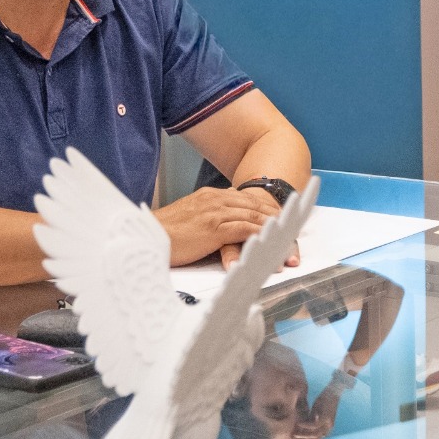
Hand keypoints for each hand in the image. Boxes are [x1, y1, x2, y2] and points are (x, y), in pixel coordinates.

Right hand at [155, 186, 293, 266]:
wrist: (143, 236)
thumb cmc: (162, 234)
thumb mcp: (188, 221)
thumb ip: (205, 219)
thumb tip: (217, 228)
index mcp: (209, 196)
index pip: (245, 199)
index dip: (265, 209)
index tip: (281, 217)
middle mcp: (215, 199)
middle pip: (254, 205)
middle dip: (276, 218)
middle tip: (294, 227)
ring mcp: (215, 211)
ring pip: (254, 216)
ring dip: (275, 228)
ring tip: (290, 239)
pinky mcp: (214, 227)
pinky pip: (246, 228)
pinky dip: (262, 234)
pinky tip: (274, 242)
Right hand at [292, 380, 345, 438]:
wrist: (334, 391)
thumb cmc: (323, 401)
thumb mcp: (315, 414)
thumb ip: (309, 421)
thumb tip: (298, 428)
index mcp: (326, 430)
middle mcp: (328, 430)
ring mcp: (328, 425)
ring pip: (314, 436)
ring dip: (302, 436)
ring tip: (293, 434)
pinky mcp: (326, 418)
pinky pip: (314, 425)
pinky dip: (305, 426)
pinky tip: (298, 424)